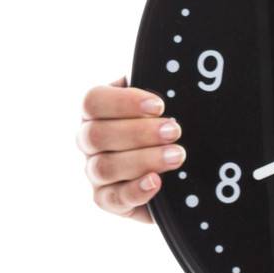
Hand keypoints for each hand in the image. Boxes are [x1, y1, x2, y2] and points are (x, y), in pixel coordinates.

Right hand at [79, 77, 184, 223]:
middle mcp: (90, 141)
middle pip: (97, 134)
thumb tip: (162, 73)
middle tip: (174, 131)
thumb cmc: (169, 126)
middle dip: (139, 132)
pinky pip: (112, 199)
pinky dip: (135, 191)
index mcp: (99, 112)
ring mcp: (95, 171)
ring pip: (104, 166)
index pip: (93, 101)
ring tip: (177, 156)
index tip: (159, 105)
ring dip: (143, 160)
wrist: (183, 168)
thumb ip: (158, 88)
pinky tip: (156, 182)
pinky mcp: (108, 199)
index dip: (123, 102)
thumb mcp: (168, 104)